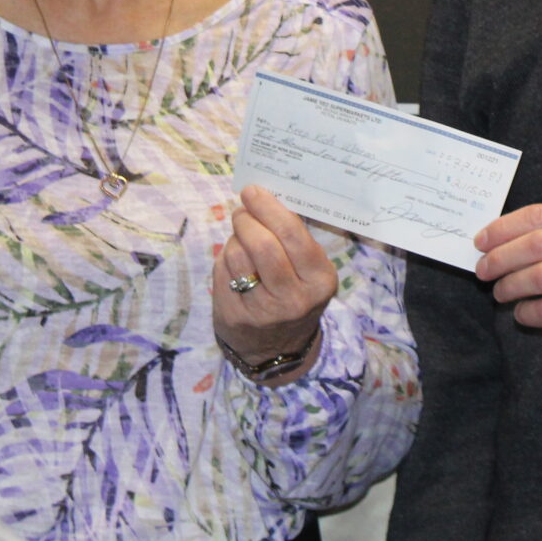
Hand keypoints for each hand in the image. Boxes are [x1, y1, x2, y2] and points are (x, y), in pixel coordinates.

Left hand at [210, 184, 334, 377]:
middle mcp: (294, 298)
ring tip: (241, 238)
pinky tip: (234, 262)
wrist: (277, 349)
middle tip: (242, 211)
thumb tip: (263, 198)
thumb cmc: (294, 294)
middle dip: (247, 219)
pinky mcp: (236, 317)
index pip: (292, 234)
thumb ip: (293, 239)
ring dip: (235, 238)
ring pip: (237, 255)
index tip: (252, 191)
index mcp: (319, 279)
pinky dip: (225, 258)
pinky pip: (222, 272)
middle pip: (262, 244)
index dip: (268, 208)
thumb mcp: (309, 272)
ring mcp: (263, 311)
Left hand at [475, 202, 541, 379]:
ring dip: (509, 285)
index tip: (480, 240)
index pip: (540, 215)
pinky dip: (526, 313)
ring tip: (500, 293)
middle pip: (536, 243)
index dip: (503, 227)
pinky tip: (523, 314)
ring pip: (540, 276)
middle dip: (499, 256)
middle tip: (482, 269)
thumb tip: (500, 238)